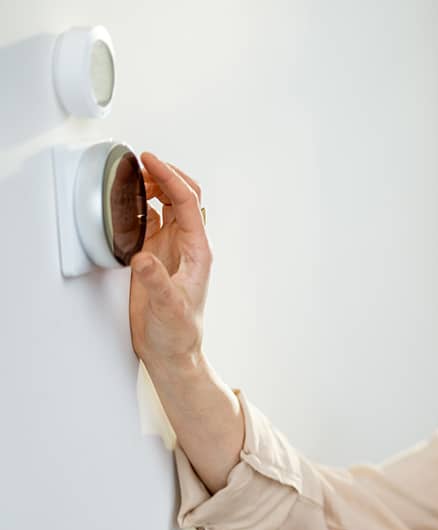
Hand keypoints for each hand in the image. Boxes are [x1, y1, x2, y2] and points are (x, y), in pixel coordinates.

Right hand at [128, 152, 211, 367]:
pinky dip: (143, 205)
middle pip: (184, 196)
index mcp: (198, 250)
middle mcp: (188, 245)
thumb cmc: (177, 332)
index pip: (187, 202)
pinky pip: (153, 221)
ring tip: (133, 175)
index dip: (169, 177)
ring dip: (155, 187)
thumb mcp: (167, 306)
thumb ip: (155, 281)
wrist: (172, 351)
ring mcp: (173, 249)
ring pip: (169, 206)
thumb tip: (143, 257)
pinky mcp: (157, 256)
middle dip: (165, 174)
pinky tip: (128, 201)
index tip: (149, 159)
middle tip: (140, 161)